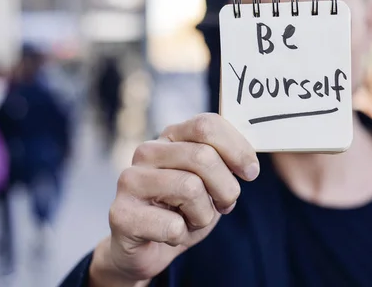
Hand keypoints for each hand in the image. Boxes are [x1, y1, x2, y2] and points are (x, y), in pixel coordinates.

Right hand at [89, 113, 258, 285]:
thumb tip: (250, 164)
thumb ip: (228, 162)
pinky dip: (182, 236)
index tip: (251, 173)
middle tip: (224, 205)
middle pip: (203, 157)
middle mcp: (147, 151)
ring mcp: (130, 180)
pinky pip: (172, 226)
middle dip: (226, 188)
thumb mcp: (213, 181)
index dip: (237, 149)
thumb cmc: (185, 208)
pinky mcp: (120, 213)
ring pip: (190, 188)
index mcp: (172, 135)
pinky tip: (170, 234)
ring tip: (192, 219)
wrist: (148, 246)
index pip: (207, 125)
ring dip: (204, 215)